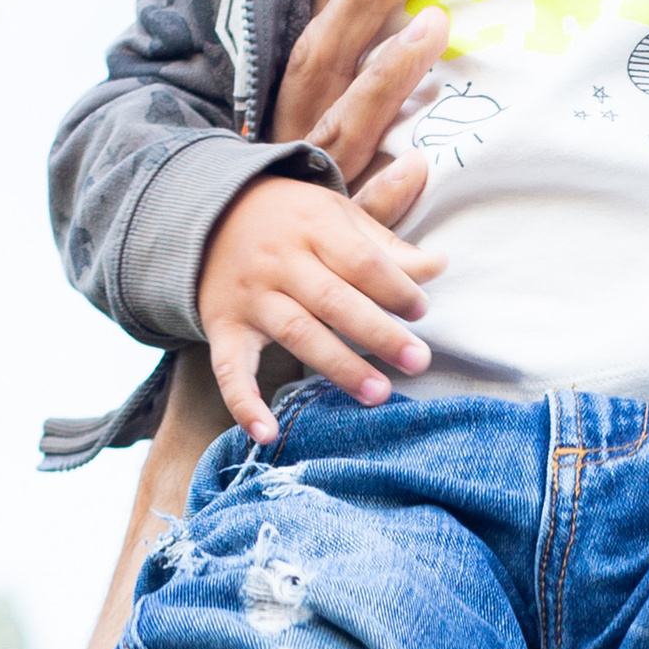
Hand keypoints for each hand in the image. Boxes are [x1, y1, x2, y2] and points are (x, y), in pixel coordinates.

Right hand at [198, 174, 443, 444]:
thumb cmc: (293, 221)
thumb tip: (439, 265)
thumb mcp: (338, 216)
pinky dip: (244, 403)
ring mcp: (250, 297)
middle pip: (334, 301)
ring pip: (297, 333)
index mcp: (314, 228)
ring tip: (378, 394)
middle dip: (378, 334)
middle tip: (417, 361)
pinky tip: (267, 434)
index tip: (422, 310)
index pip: (361, 261)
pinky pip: (230, 368)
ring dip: (338, 367)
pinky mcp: (223, 327)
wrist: (209, 214)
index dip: (395, 288)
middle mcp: (280, 262)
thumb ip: (386, 245)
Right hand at [270, 0, 448, 226]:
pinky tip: (419, 166)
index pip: (317, 19)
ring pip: (349, 122)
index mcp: (293, 97)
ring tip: (434, 26)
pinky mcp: (337, 236)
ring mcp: (317, 177)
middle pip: (329, 54)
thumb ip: (344, 46)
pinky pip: (360, 214)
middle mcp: (300, 128)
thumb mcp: (314, 110)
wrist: (252, 272)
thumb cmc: (299, 178)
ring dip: (388, 75)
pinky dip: (386, 194)